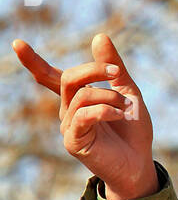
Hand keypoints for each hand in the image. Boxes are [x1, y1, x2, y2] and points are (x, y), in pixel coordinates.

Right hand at [12, 32, 158, 199]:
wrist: (140, 162)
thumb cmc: (133, 129)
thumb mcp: (127, 90)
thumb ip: (114, 66)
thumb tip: (99, 36)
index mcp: (77, 98)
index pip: (50, 77)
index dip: (33, 61)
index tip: (16, 44)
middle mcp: (68, 111)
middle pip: (69, 78)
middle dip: (94, 70)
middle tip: (116, 73)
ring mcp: (68, 126)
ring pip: (81, 95)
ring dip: (109, 96)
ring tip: (126, 107)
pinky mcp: (73, 141)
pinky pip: (83, 115)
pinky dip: (105, 110)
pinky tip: (120, 115)